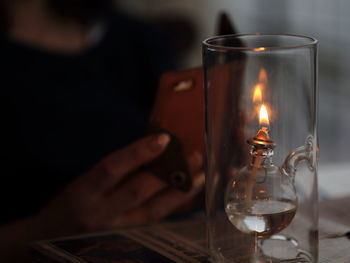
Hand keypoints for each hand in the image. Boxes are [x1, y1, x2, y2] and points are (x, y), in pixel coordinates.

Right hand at [34, 134, 203, 236]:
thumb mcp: (82, 183)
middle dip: (169, 173)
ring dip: (179, 193)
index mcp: (84, 191)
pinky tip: (187, 195)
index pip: (113, 168)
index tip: (163, 139)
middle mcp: (100, 213)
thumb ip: (113, 171)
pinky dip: (173, 208)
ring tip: (201, 176)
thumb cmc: (68, 204)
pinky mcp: (127, 242)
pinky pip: (155, 223)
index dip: (138, 153)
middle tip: (194, 156)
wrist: (49, 240)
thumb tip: (150, 152)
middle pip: (138, 192)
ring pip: (153, 212)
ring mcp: (115, 232)